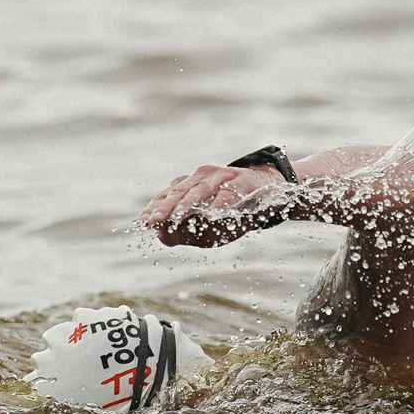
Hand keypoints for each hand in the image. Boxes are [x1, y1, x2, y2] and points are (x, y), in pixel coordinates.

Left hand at [138, 163, 287, 247]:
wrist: (270, 192)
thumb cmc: (232, 210)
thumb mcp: (207, 225)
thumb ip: (185, 231)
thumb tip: (162, 236)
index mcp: (190, 184)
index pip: (167, 195)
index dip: (155, 208)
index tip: (143, 222)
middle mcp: (202, 177)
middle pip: (179, 192)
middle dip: (166, 208)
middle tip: (154, 221)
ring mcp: (222, 176)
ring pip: (200, 190)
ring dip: (187, 204)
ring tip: (176, 217)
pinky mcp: (241, 180)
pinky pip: (229, 192)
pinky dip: (221, 203)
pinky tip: (214, 214)